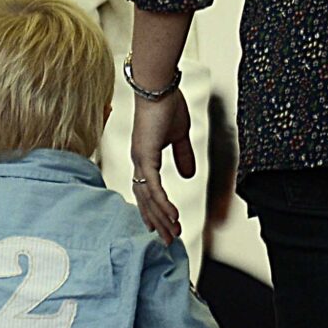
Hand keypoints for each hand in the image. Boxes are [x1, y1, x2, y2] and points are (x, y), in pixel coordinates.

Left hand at [129, 89, 193, 242]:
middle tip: (169, 240)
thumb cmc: (168, 105)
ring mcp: (140, 159)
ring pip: (148, 197)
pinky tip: (172, 217)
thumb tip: (189, 174)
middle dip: (158, 221)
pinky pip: (153, 186)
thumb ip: (183, 155)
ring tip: (174, 235)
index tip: (161, 227)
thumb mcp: (180, 136)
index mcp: (145, 157)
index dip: (153, 209)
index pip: (147, 190)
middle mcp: (138, 161)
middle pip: (145, 199)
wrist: (160, 87)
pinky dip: (162, 202)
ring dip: (162, 217)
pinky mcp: (145, 155)